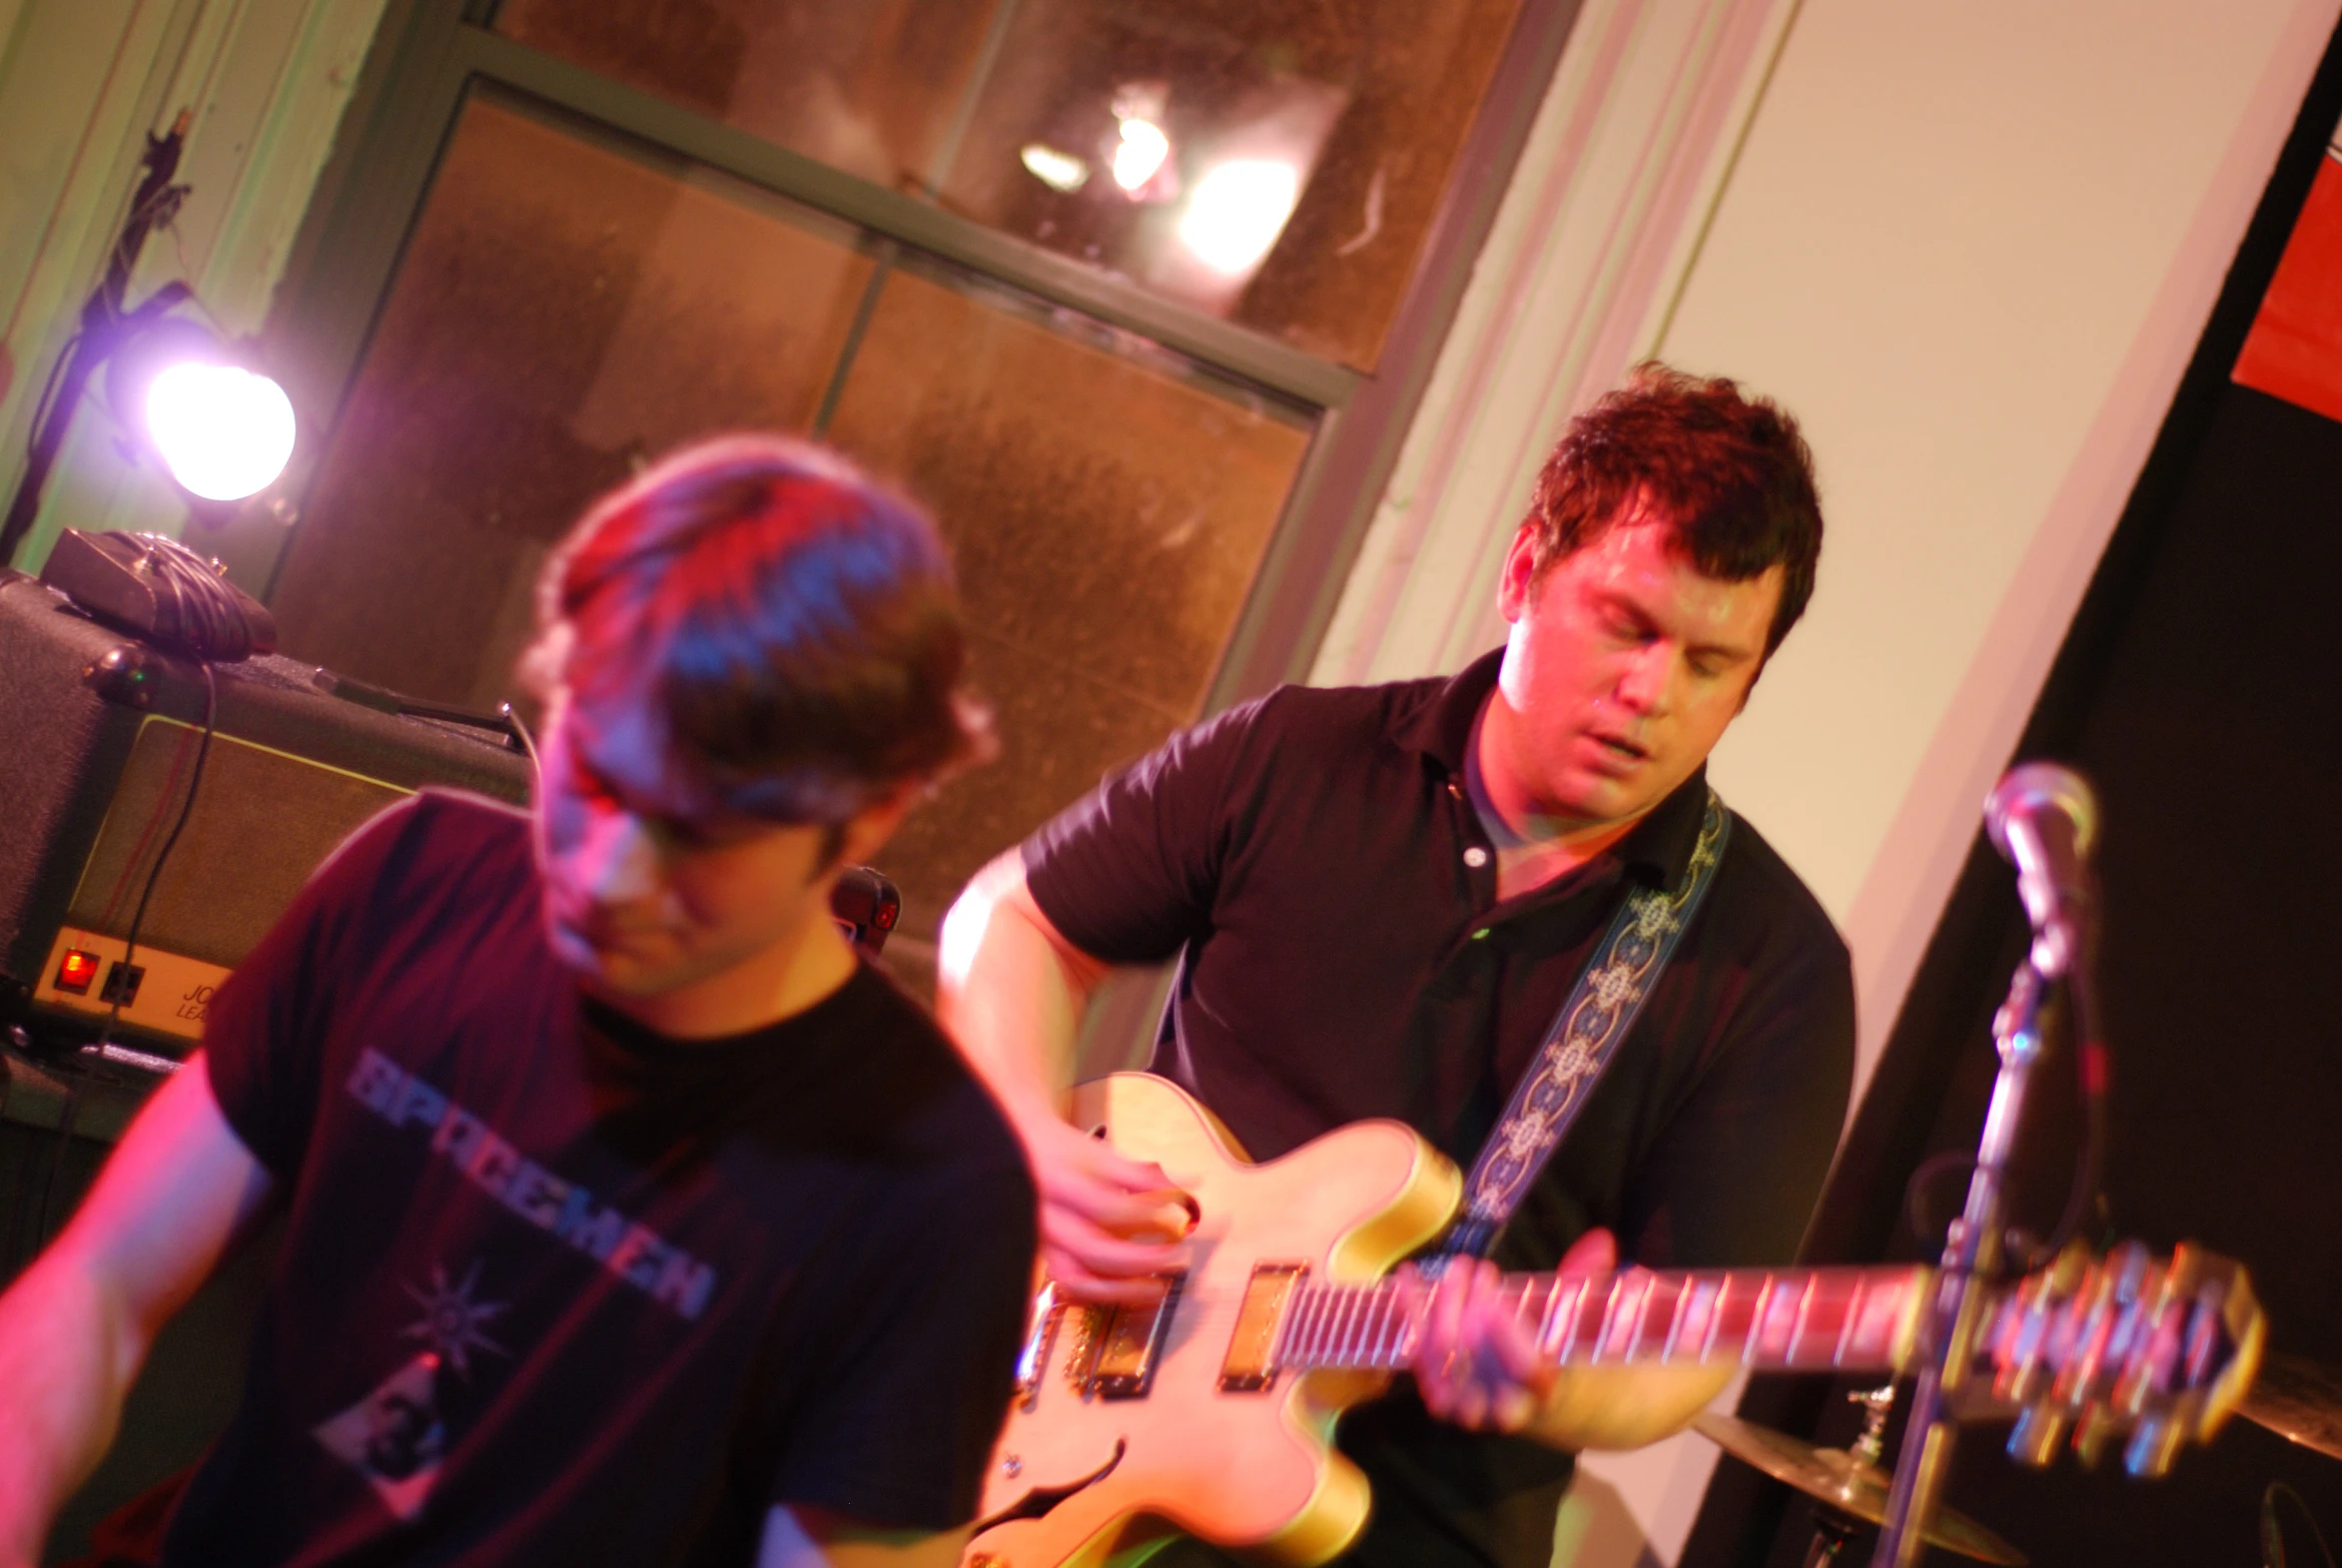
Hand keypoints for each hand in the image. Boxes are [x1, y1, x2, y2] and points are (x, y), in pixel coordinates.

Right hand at [1009, 1109, 1194, 1305]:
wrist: (1011, 1153)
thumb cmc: (1058, 1150)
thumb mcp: (1098, 1153)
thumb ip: (1141, 1175)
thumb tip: (1190, 1186)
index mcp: (1059, 1184)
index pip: (1106, 1207)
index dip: (1146, 1214)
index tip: (1179, 1212)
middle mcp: (1045, 1218)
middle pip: (1092, 1251)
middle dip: (1140, 1260)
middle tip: (1176, 1257)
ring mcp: (1042, 1243)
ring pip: (1076, 1278)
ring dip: (1120, 1289)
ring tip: (1155, 1288)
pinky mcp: (1044, 1257)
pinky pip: (1071, 1284)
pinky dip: (1102, 1292)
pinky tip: (1130, 1289)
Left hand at [1405, 1226, 1617, 1435]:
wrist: (1556, 1406)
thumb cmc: (1571, 1356)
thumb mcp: (1590, 1326)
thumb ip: (1590, 1284)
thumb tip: (1601, 1242)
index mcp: (1550, 1392)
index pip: (1529, 1373)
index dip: (1509, 1339)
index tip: (1493, 1300)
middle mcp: (1505, 1405)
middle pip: (1473, 1365)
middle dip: (1466, 1309)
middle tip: (1475, 1268)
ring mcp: (1470, 1402)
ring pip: (1441, 1362)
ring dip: (1440, 1308)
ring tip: (1455, 1269)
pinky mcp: (1444, 1391)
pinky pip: (1419, 1355)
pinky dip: (1411, 1313)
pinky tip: (1407, 1276)